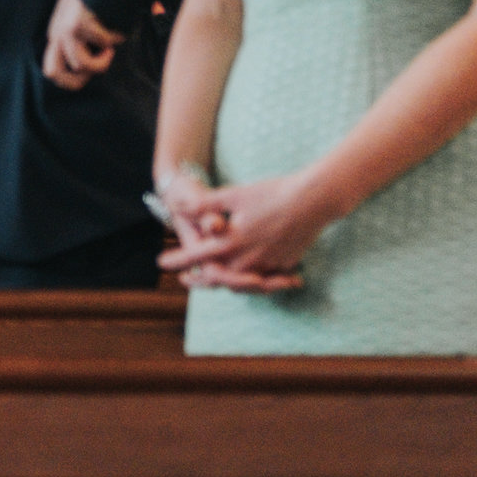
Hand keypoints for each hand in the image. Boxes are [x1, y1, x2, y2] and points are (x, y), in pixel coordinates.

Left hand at [42, 0, 127, 89]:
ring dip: (104, 60)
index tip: (92, 71)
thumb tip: (96, 68)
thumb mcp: (82, 23)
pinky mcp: (81, 23)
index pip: (52, 71)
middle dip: (78, 79)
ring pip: (83, 65)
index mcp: (56, 36)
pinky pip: (105, 43)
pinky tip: (118, 23)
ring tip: (111, 47)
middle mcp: (56, 33)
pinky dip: (118, 36)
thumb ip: (84, 44)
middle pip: (53, 73)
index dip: (73, 79)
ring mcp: (66, 28)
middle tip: (97, 66)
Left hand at [157, 170, 332, 292]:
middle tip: (187, 278)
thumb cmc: (272, 193)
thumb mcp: (234, 195)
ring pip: (240, 283)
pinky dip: (252, 281)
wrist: (314, 200)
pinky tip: (247, 277)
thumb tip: (178, 206)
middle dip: (200, 279)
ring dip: (225, 282)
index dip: (178, 259)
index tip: (161, 262)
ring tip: (214, 279)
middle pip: (217, 278)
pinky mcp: (284, 265)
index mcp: (232, 241)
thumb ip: (205, 205)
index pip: (197, 255)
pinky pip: (264, 280)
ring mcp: (268, 265)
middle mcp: (248, 259)